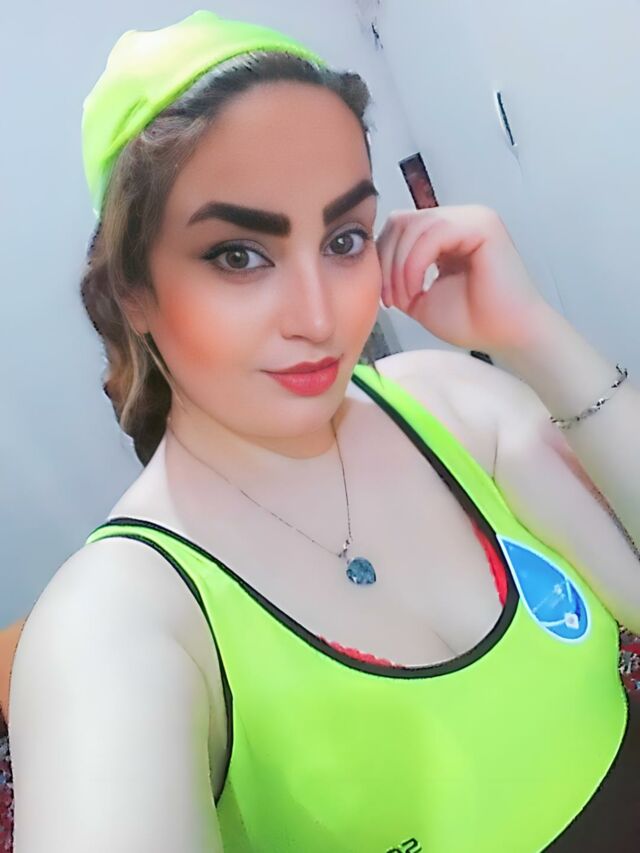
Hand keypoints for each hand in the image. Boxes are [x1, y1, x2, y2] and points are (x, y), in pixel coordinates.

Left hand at [375, 204, 548, 353]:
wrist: (507, 336)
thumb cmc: (472, 320)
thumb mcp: (419, 296)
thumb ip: (397, 275)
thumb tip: (371, 263)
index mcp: (447, 232)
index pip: (400, 228)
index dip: (383, 259)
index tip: (385, 296)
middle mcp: (460, 218)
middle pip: (402, 222)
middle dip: (387, 262)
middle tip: (391, 299)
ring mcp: (473, 217)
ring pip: (413, 227)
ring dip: (399, 266)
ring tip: (404, 298)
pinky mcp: (482, 225)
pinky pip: (433, 233)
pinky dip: (415, 263)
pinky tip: (417, 290)